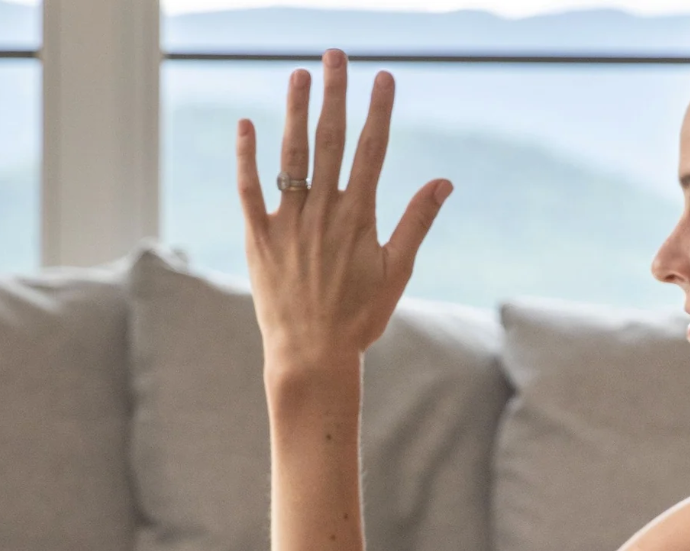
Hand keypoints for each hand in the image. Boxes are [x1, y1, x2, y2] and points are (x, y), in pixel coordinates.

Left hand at [235, 51, 451, 377]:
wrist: (311, 356)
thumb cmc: (358, 319)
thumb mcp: (396, 272)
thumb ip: (417, 222)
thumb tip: (444, 183)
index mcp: (359, 218)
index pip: (371, 151)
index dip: (378, 111)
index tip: (383, 77)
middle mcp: (323, 212)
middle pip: (330, 140)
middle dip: (335, 94)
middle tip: (336, 55)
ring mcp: (289, 223)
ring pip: (290, 155)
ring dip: (294, 111)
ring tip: (298, 75)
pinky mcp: (260, 239)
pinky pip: (249, 190)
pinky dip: (246, 156)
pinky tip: (246, 124)